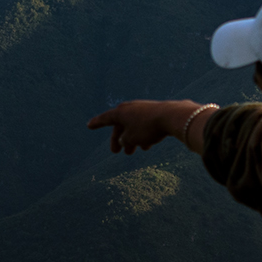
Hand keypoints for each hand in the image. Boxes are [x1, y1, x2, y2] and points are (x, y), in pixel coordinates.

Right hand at [86, 99, 210, 153]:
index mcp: (120, 112)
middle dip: (119, 139)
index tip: (89, 126)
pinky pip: (145, 125)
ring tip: (135, 151)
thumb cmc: (148, 127)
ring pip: (134, 126)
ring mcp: (143, 109)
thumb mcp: (131, 138)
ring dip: (132, 139)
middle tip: (117, 152)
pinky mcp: (156, 112)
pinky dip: (143, 135)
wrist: (172, 116)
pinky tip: (149, 145)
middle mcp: (130, 108)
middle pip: (120, 125)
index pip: (105, 119)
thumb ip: (124, 141)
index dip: (96, 123)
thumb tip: (125, 140)